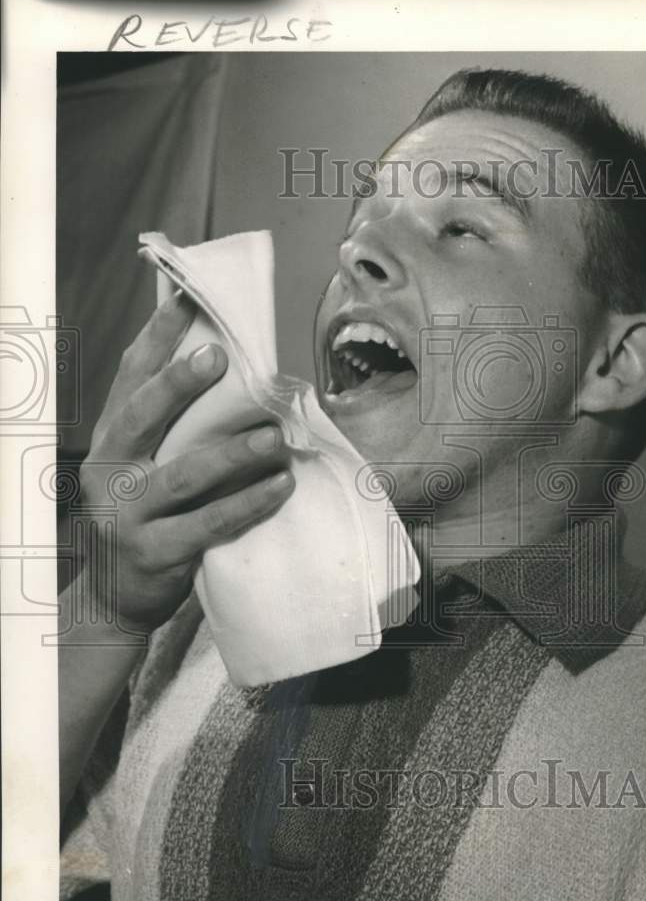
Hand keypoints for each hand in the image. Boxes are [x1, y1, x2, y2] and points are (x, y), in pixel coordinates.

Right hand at [80, 292, 293, 635]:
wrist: (117, 600)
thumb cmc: (144, 521)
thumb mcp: (143, 470)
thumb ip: (171, 430)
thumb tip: (224, 372)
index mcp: (109, 442)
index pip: (128, 380)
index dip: (155, 339)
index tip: (183, 300)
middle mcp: (110, 471)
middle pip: (142, 416)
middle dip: (180, 382)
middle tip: (222, 355)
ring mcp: (128, 514)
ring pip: (184, 473)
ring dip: (234, 451)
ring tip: (274, 433)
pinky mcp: (155, 552)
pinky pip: (209, 523)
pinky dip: (248, 503)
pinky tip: (281, 485)